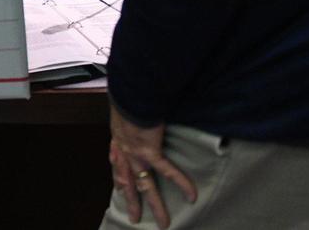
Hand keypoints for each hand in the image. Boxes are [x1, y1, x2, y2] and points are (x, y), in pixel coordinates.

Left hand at [108, 104, 196, 228]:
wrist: (129, 93)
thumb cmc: (127, 95)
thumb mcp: (122, 109)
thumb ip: (129, 116)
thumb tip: (137, 111)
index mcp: (117, 140)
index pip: (116, 165)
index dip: (119, 178)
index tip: (121, 188)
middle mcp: (123, 151)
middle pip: (127, 182)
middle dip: (131, 202)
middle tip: (134, 218)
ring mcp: (135, 154)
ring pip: (145, 185)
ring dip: (155, 205)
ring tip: (163, 222)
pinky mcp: (150, 151)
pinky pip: (167, 171)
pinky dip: (181, 183)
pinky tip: (192, 195)